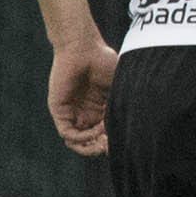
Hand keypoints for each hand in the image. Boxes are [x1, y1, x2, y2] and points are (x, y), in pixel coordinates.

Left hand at [47, 38, 117, 156]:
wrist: (83, 48)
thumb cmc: (105, 62)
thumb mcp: (120, 87)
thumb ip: (123, 106)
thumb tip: (135, 127)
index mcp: (102, 108)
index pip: (105, 132)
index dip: (114, 140)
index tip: (126, 141)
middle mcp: (87, 113)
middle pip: (91, 140)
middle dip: (101, 148)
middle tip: (110, 147)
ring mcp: (73, 112)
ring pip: (78, 141)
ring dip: (89, 147)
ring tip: (102, 144)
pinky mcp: (60, 111)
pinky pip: (67, 132)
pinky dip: (80, 138)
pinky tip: (93, 133)